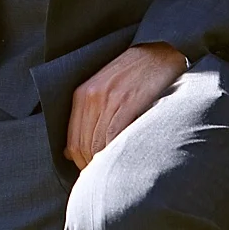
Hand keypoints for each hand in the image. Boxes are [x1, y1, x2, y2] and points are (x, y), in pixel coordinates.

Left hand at [64, 41, 187, 169]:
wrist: (160, 51)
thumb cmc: (135, 74)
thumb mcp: (104, 90)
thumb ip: (88, 117)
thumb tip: (69, 153)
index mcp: (82, 94)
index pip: (72, 141)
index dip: (80, 163)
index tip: (93, 173)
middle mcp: (91, 96)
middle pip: (83, 146)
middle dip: (91, 167)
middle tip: (106, 178)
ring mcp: (108, 99)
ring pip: (97, 144)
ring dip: (104, 163)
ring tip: (115, 172)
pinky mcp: (127, 101)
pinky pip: (113, 136)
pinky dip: (115, 152)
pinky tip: (124, 158)